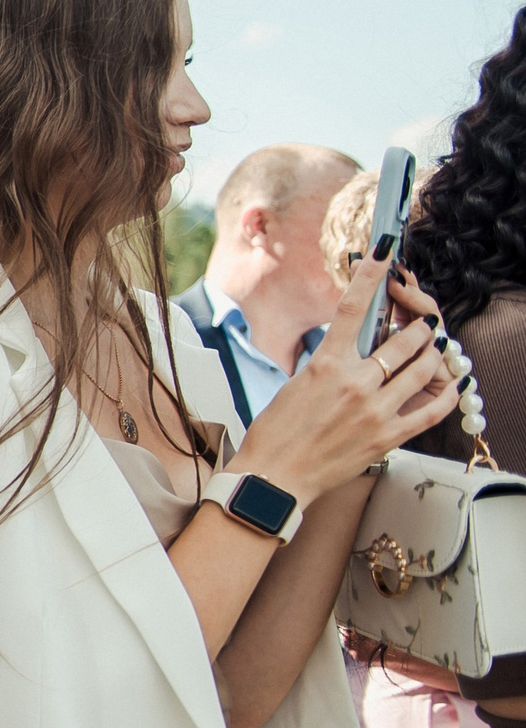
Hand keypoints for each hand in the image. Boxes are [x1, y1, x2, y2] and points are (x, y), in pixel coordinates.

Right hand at [233, 260, 459, 499]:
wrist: (274, 476)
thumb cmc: (276, 432)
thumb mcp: (296, 384)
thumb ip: (329, 364)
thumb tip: (352, 349)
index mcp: (326, 366)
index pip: (352, 308)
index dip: (371, 275)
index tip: (385, 252)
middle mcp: (355, 384)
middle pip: (404, 341)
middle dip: (419, 326)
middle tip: (423, 321)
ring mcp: (375, 411)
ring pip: (423, 370)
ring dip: (433, 353)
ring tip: (434, 347)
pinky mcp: (387, 437)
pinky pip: (431, 410)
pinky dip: (447, 393)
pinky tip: (453, 383)